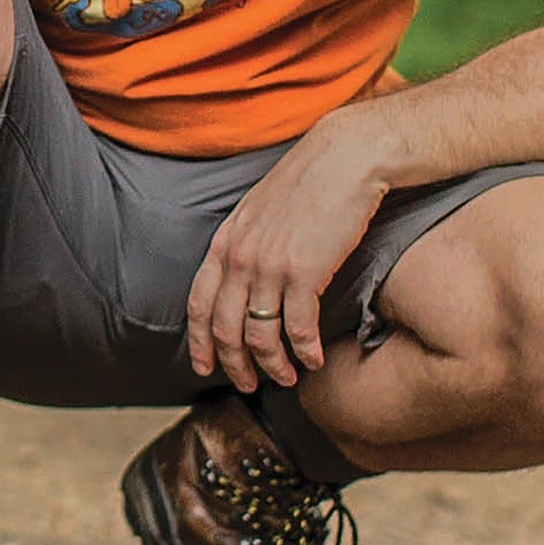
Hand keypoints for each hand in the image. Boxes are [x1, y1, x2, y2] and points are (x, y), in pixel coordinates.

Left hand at [186, 115, 390, 393]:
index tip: (205, 368)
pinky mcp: (305, 271)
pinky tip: (313, 360)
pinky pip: (297, 327)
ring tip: (286, 376)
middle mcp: (240, 257)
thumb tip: (244, 280)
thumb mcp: (259, 213)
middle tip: (249, 385)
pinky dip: (304, 350)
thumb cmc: (308, 185)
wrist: (344, 159)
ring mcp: (269, 265)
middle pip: (225, 327)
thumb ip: (245, 245)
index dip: (199, 341)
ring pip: (259, 335)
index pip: (199, 303)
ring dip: (273, 364)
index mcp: (225, 242)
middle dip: (234, 364)